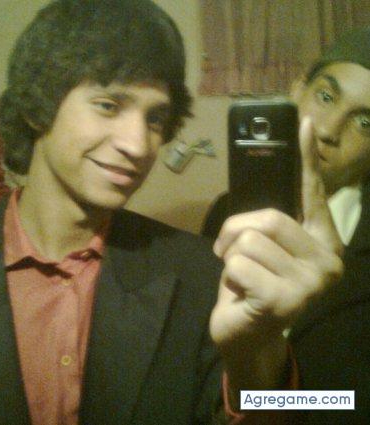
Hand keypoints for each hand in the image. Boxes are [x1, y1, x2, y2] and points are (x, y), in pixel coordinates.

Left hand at [210, 116, 343, 349]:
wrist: (247, 335)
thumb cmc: (253, 285)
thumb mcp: (263, 249)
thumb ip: (269, 223)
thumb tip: (260, 185)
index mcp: (323, 242)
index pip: (313, 193)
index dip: (305, 158)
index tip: (302, 122)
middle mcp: (327, 262)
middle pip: (269, 218)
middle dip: (235, 229)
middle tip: (227, 249)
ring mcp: (310, 284)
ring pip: (250, 240)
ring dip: (231, 254)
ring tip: (239, 273)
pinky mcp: (284, 301)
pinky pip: (239, 265)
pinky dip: (228, 274)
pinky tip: (240, 292)